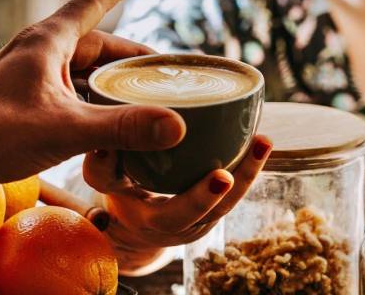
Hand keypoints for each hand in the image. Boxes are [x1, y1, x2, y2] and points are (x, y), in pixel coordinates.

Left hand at [0, 0, 185, 198]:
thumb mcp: (66, 129)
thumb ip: (123, 127)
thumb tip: (177, 126)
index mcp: (47, 41)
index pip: (91, 3)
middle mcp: (38, 51)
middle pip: (94, 44)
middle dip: (127, 56)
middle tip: (160, 70)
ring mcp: (27, 76)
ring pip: (80, 70)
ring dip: (109, 81)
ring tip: (139, 96)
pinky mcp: (20, 100)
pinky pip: (67, 91)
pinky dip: (89, 101)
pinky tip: (103, 121)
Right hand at [83, 134, 271, 272]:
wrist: (133, 222)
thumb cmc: (118, 195)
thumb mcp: (104, 184)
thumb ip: (101, 166)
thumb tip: (103, 144)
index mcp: (155, 222)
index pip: (181, 214)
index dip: (202, 198)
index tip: (222, 176)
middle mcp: (185, 226)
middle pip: (221, 207)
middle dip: (242, 177)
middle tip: (258, 145)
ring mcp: (203, 219)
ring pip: (232, 200)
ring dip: (250, 169)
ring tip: (263, 139)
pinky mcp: (213, 207)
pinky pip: (233, 190)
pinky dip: (245, 167)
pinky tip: (256, 141)